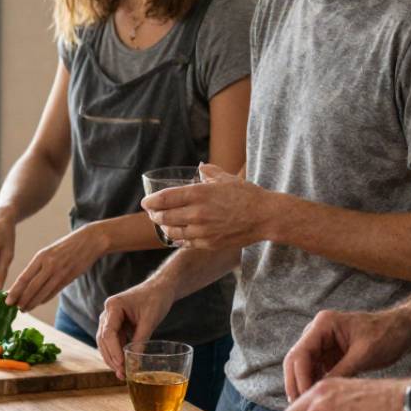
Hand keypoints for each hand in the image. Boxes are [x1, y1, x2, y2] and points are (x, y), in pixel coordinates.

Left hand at [7, 224, 108, 311]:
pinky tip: (37, 303)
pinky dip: (44, 299)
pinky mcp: (69, 278)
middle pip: (31, 288)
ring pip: (42, 293)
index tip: (7, 300)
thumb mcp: (49, 251)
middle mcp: (49, 265)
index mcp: (41, 256)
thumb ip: (39, 265)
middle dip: (21, 300)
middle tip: (13, 308)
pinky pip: (54, 292)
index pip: (24, 278)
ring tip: (24, 309)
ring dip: (32, 303)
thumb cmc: (67, 246)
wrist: (90, 240)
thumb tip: (26, 282)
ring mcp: (60, 273)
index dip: (15, 291)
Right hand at [95, 282, 174, 377]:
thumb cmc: (155, 298)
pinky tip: (124, 364)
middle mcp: (108, 312)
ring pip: (106, 342)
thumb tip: (135, 362)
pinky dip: (118, 352)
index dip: (113, 350)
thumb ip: (141, 340)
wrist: (160, 288)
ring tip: (121, 373)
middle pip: (103, 340)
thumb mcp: (150, 319)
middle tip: (121, 374)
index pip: (108, 333)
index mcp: (113, 306)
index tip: (121, 364)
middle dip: (111, 358)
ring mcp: (111, 319)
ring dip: (113, 357)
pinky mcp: (117, 324)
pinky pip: (114, 341)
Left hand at [143, 164, 269, 250]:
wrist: (265, 217)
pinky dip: (179, 238)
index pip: (164, 199)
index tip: (145, 202)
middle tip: (153, 213)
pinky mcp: (208, 243)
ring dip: (164, 228)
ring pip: (172, 232)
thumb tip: (200, 167)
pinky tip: (178, 234)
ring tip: (164, 223)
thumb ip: (210, 172)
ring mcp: (202, 231)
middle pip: (163, 217)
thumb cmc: (247, 195)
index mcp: (198, 194)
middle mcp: (197, 213)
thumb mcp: (227, 178)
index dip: (150, 201)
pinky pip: (186, 242)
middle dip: (154, 215)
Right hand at [283, 309, 410, 399]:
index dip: (299, 379)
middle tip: (301, 409)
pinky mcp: (327, 354)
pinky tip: (318, 402)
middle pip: (295, 361)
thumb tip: (321, 395)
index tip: (305, 401)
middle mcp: (316, 332)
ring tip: (309, 410)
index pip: (300, 354)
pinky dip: (314, 386)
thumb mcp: (364, 355)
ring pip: (302, 369)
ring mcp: (320, 343)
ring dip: (304, 386)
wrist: (402, 331)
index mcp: (323, 324)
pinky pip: (314, 372)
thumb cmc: (387, 336)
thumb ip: (341, 372)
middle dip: (296, 385)